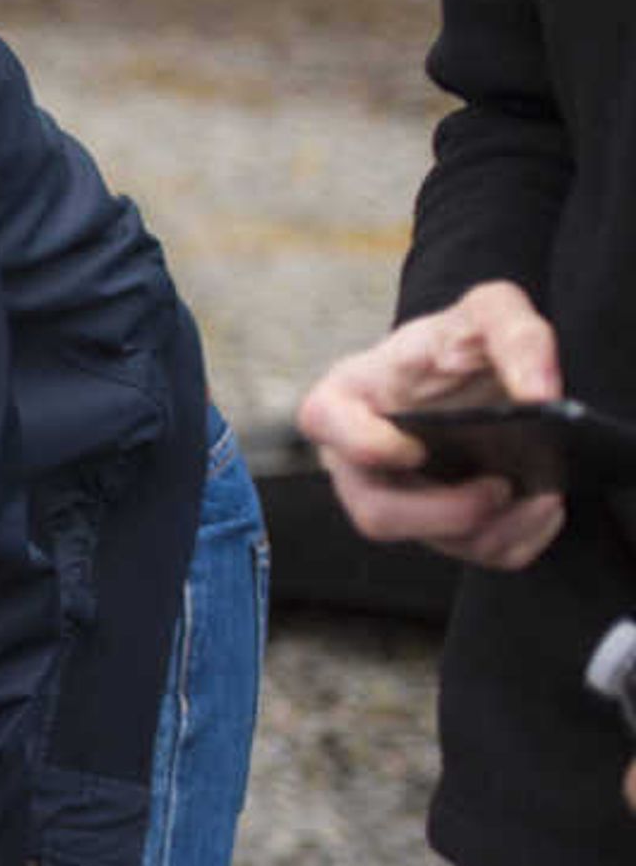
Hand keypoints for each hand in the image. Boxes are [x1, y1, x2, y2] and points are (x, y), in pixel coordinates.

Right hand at [296, 281, 565, 568]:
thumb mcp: (491, 310)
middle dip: (445, 513)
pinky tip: (539, 505)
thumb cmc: (463, 342)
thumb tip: (540, 395)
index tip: (417, 448)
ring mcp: (395, 499)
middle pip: (375, 512)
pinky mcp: (436, 527)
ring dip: (493, 530)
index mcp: (349, 397)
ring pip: (430, 544)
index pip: (323, 423)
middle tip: (499, 488)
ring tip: (541, 495)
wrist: (476, 372)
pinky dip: (517, 539)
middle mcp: (358, 460)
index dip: (364, 445)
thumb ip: (516, 334)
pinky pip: (474, 555)